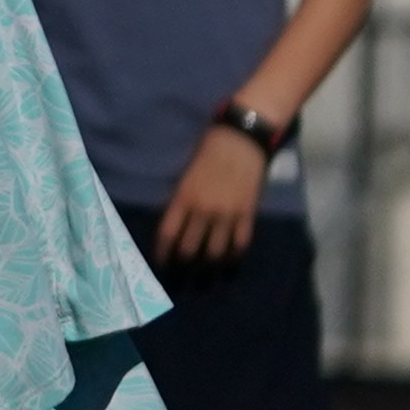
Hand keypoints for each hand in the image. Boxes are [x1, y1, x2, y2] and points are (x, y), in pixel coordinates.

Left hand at [152, 120, 270, 268]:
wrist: (241, 139)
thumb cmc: (209, 149)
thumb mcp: (186, 174)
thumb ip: (181, 199)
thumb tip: (176, 222)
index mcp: (184, 197)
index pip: (167, 233)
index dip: (162, 253)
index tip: (161, 262)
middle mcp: (203, 210)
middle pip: (188, 249)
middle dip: (183, 262)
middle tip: (183, 269)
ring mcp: (226, 214)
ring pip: (214, 253)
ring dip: (208, 265)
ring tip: (206, 270)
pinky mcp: (247, 214)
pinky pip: (240, 244)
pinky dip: (234, 256)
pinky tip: (230, 260)